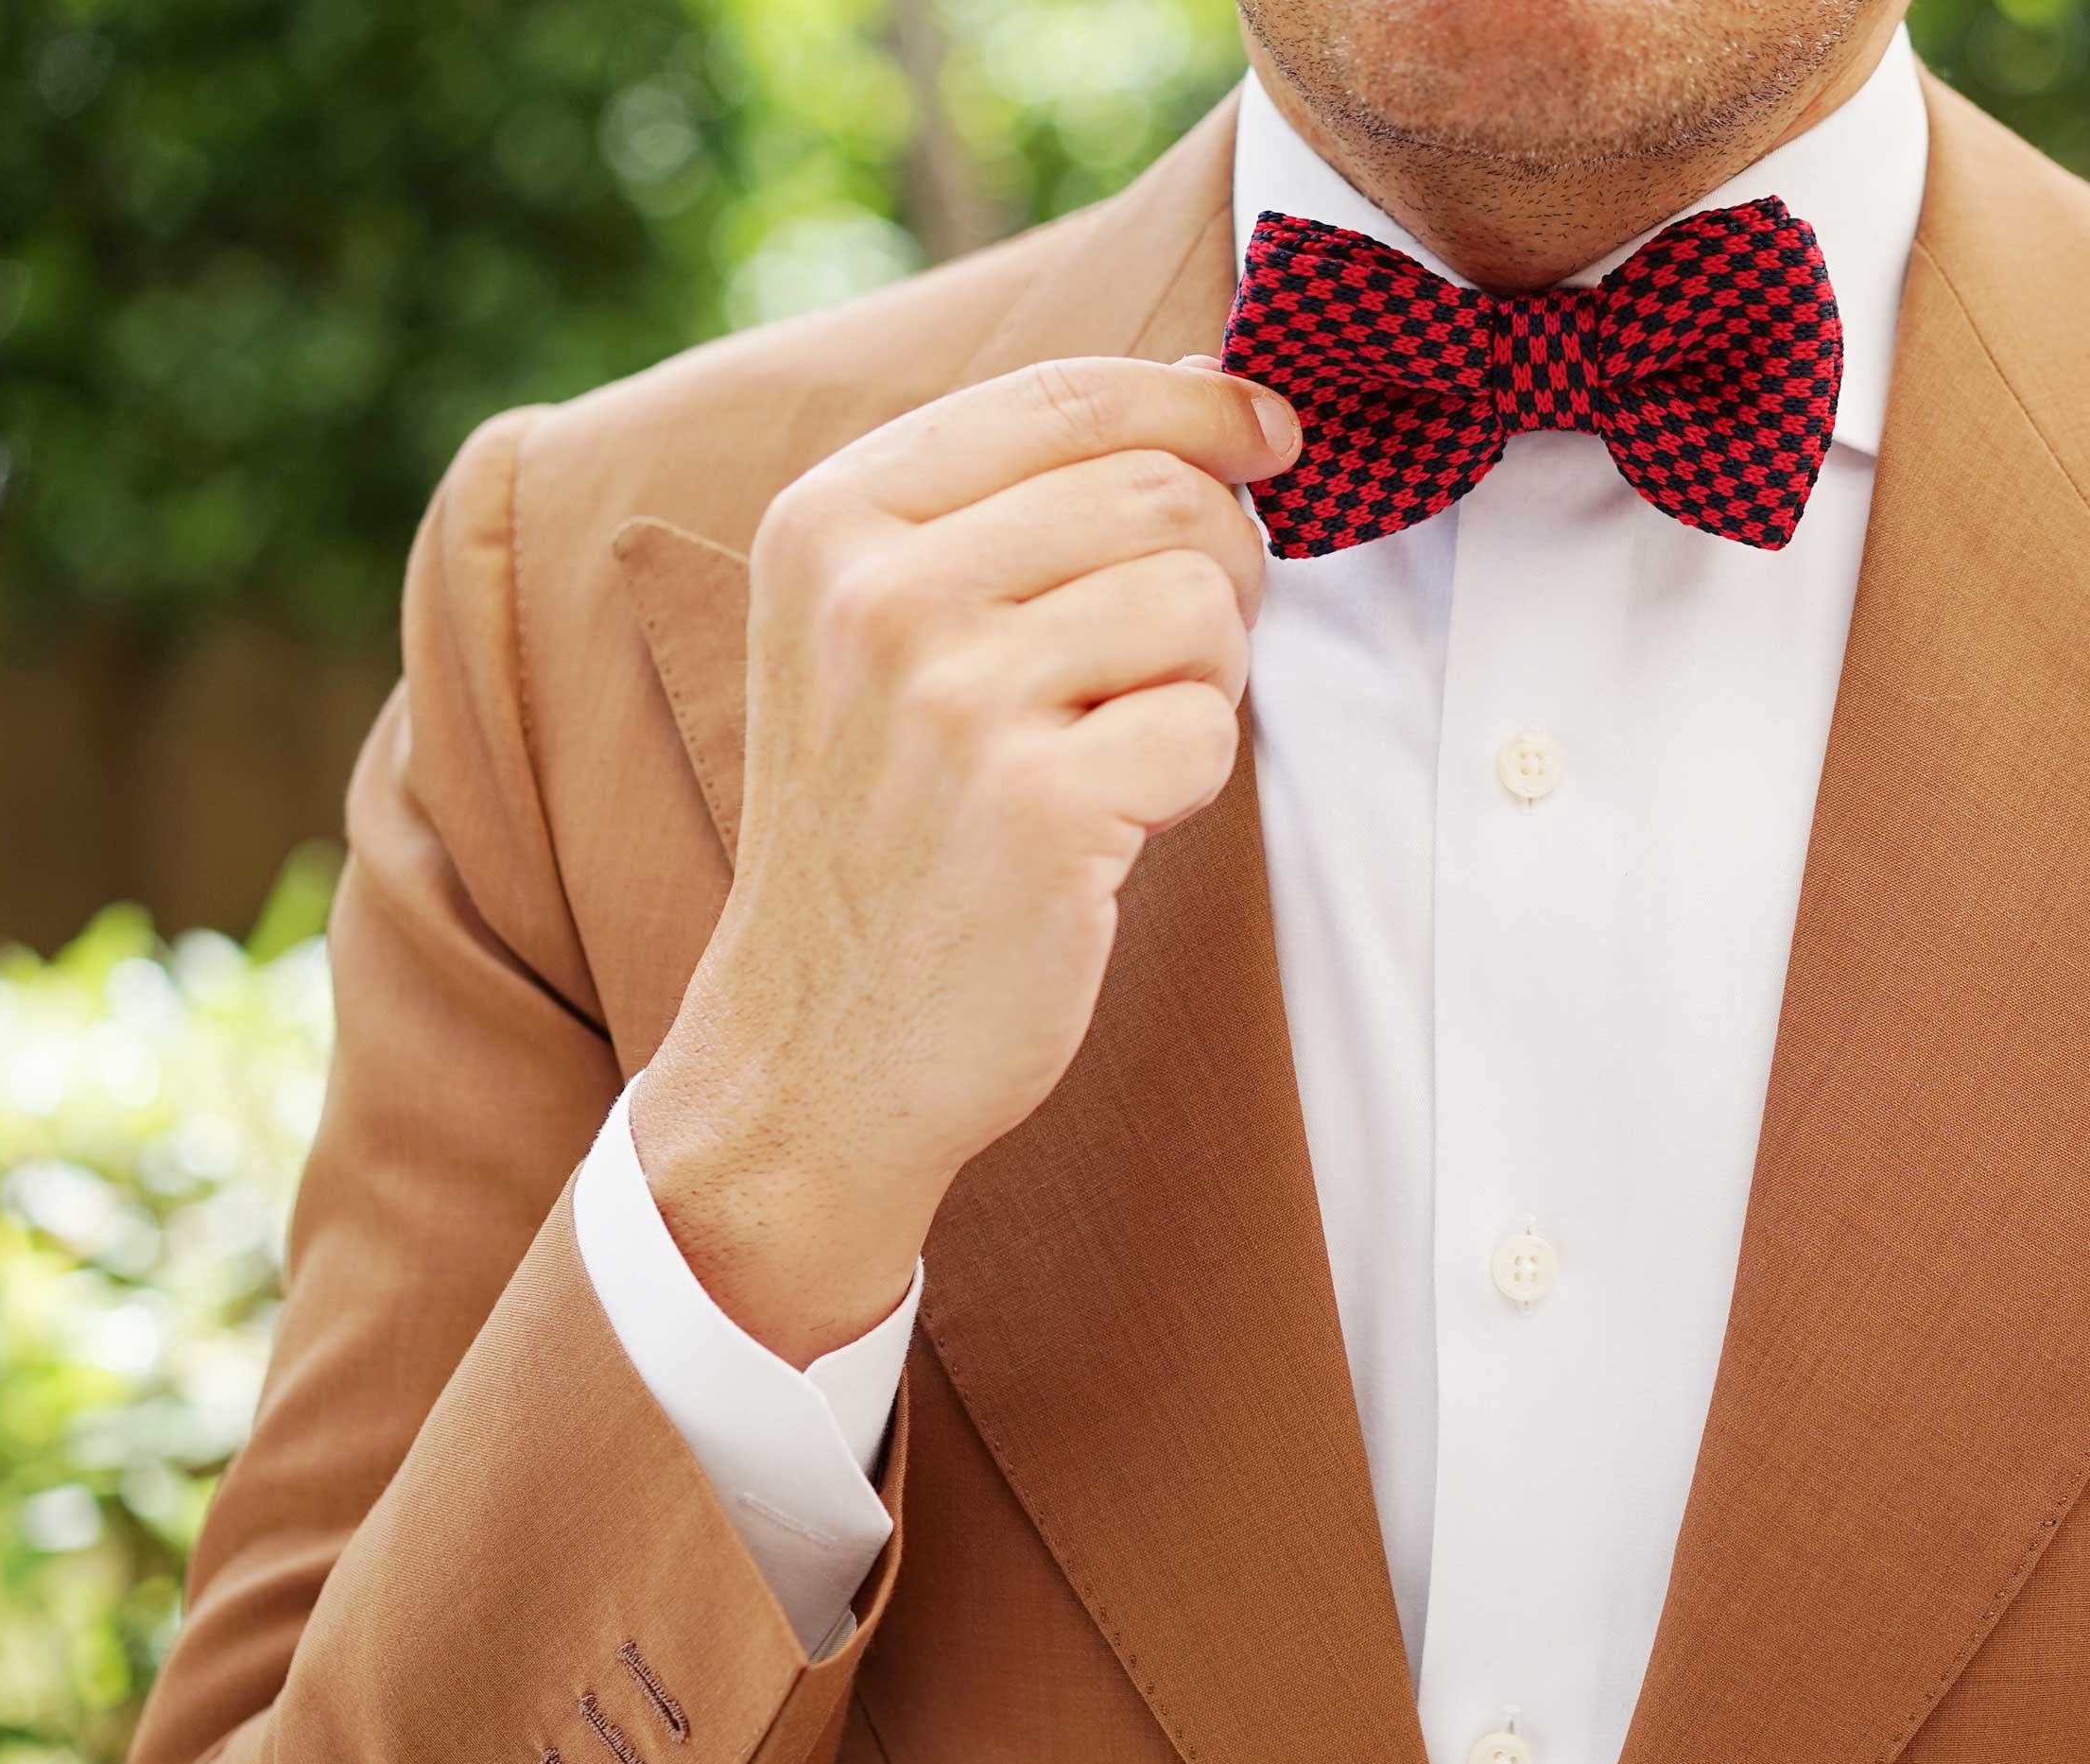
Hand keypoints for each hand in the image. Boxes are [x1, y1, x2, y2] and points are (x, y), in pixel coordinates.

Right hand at [633, 352, 1300, 1361]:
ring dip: (1201, 681)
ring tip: (1112, 748)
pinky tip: (1107, 826)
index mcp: (833, 518)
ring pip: (1200, 605)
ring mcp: (951, 700)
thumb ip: (1015, 503)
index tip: (1269, 434)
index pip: (1067, 395)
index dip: (1200, 402)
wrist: (819, 1047)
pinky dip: (1188, 781)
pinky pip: (1206, 733)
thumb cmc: (883, 830)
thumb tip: (1214, 389)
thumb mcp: (879, 631)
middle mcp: (878, 593)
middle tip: (1173, 657)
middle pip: (1160, 493)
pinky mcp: (1036, 808)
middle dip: (1217, 566)